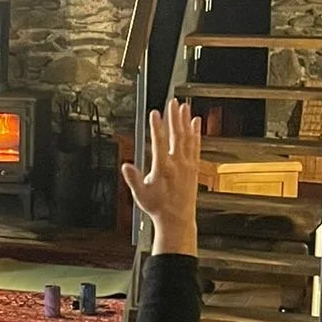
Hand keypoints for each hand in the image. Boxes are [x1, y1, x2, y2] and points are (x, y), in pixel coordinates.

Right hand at [121, 99, 200, 257]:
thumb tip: (125, 165)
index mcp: (162, 169)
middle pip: (176, 135)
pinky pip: (195, 146)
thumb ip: (133, 178)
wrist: (177, 219)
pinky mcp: (194, 168)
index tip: (154, 113)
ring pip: (187, 138)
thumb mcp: (140, 194)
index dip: (156, 127)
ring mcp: (188, 165)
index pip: (159, 142)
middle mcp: (177, 164)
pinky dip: (196, 133)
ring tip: (184, 107)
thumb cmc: (157, 207)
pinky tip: (196, 123)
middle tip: (172, 102)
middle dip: (174, 117)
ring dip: (186, 121)